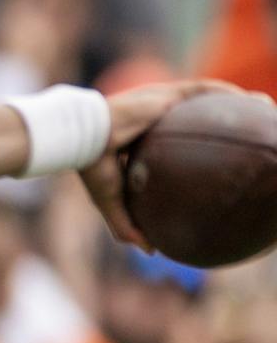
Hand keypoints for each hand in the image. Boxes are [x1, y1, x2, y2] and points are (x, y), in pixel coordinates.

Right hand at [81, 79, 252, 248]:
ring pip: (204, 101)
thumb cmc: (93, 168)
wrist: (83, 138)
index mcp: (140, 141)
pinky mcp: (165, 95)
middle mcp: (153, 120)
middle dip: (220, 122)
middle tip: (247, 138)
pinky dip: (228, 93)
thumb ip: (127, 226)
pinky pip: (204, 90)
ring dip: (232, 103)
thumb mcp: (110, 202)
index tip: (217, 161)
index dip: (195, 149)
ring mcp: (160, 105)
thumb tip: (151, 252)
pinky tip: (254, 101)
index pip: (171, 142)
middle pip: (193, 119)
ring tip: (264, 110)